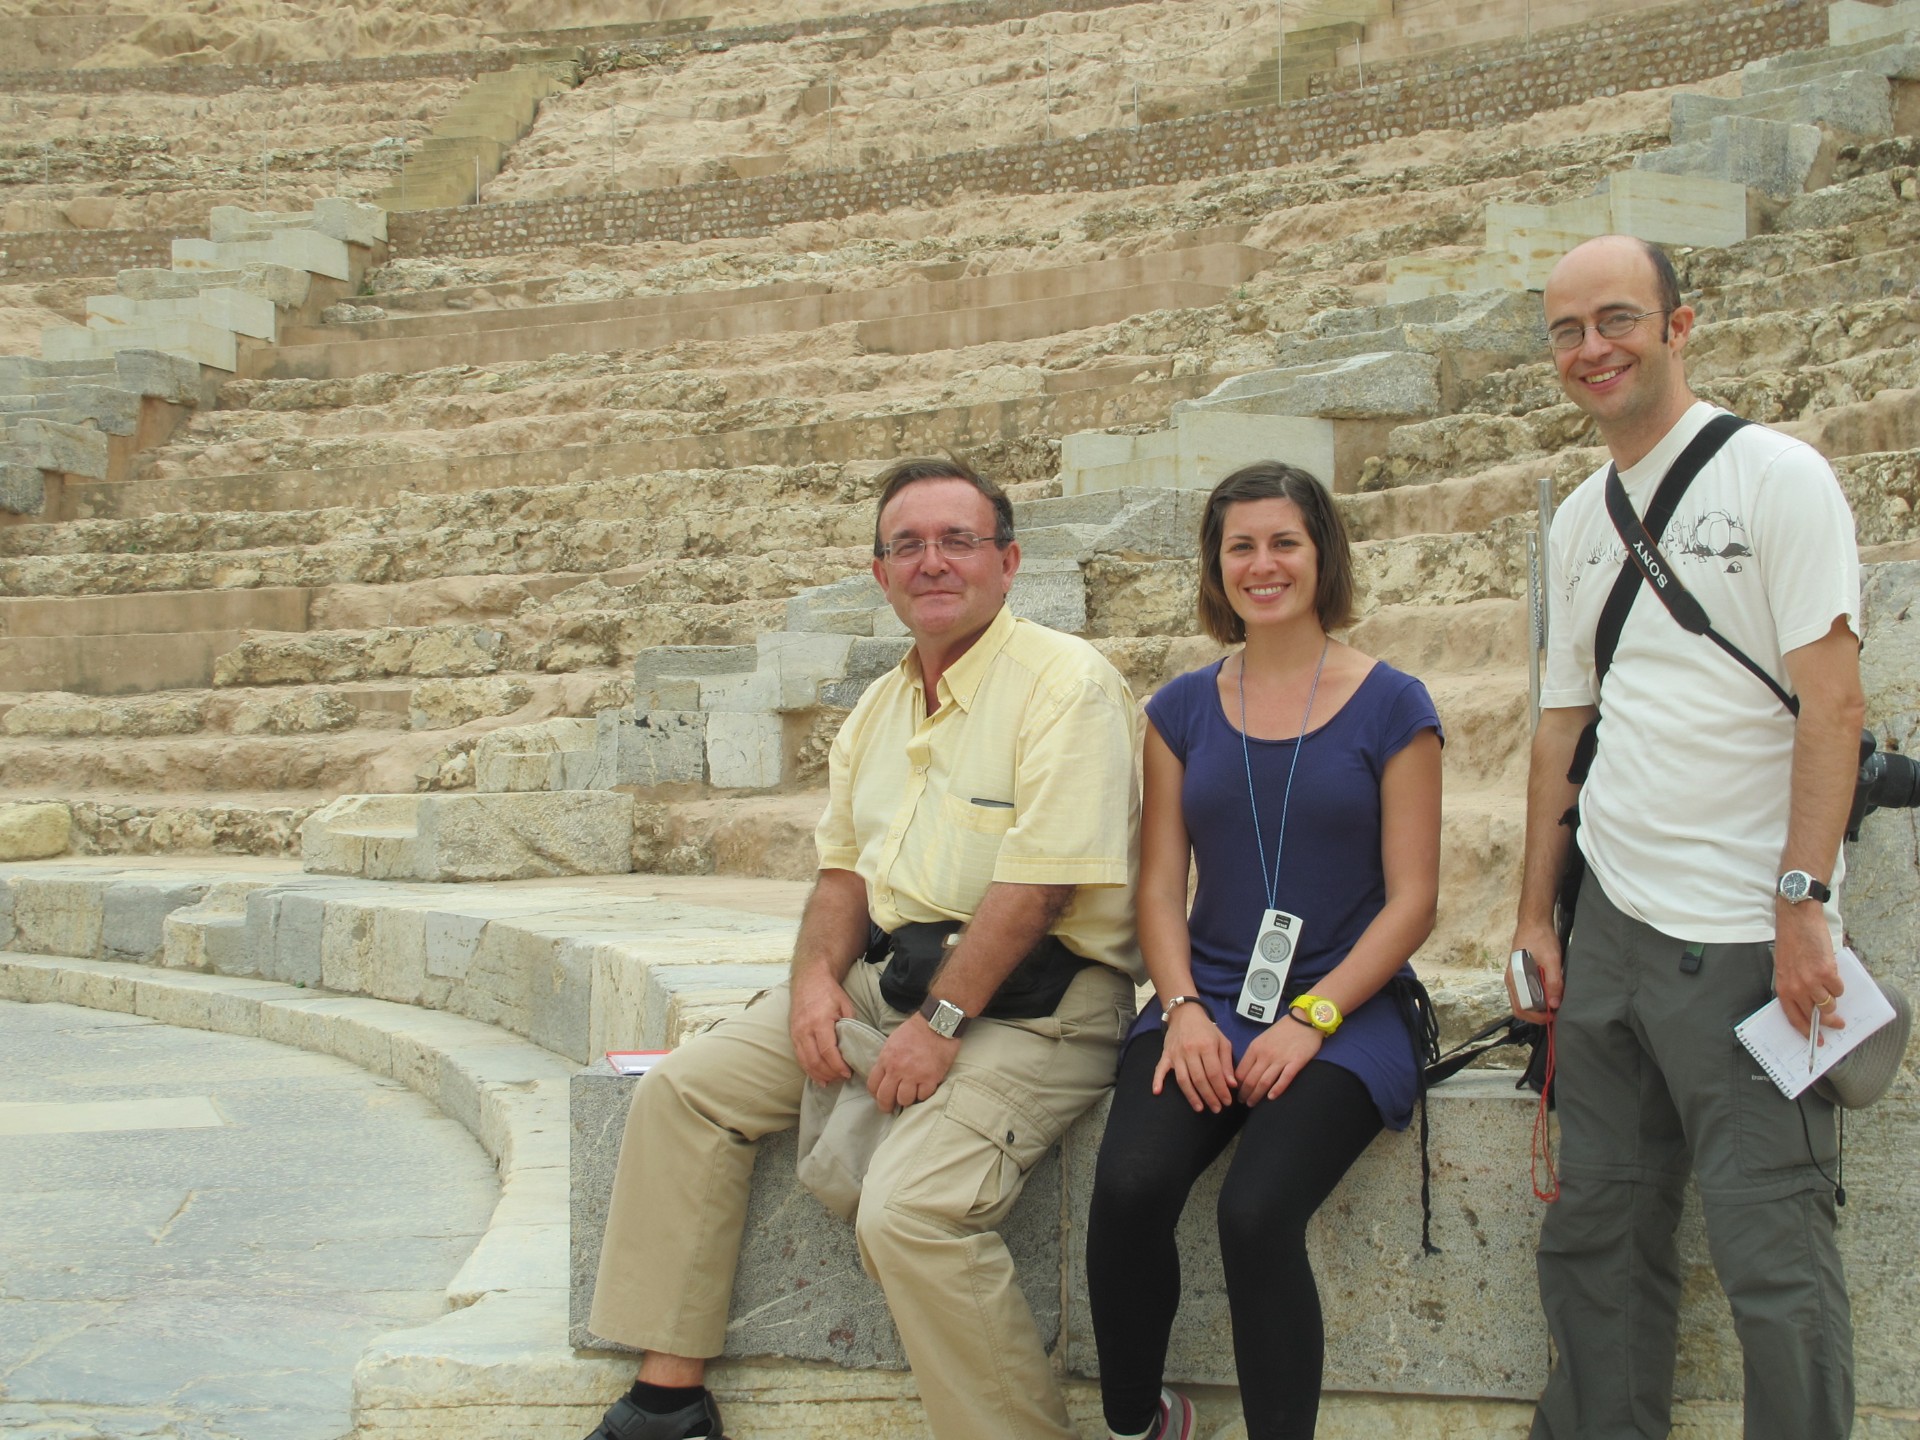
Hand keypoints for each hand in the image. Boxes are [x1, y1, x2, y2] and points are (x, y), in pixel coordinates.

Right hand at [789, 963, 855, 1084]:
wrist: (809, 980)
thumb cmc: (829, 992)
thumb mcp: (845, 1005)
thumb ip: (850, 1025)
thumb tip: (856, 1046)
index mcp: (820, 1021)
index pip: (827, 1050)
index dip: (837, 1066)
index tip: (847, 1073)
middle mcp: (805, 1030)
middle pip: (815, 1060)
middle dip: (829, 1073)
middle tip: (842, 1078)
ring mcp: (796, 1033)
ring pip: (805, 1062)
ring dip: (818, 1075)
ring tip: (831, 1081)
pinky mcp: (792, 1035)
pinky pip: (799, 1057)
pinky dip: (809, 1070)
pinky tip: (819, 1078)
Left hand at [867, 1016, 960, 1112]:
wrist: (937, 1023)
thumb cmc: (915, 1030)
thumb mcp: (892, 1042)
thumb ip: (887, 1060)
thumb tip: (885, 1076)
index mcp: (886, 1059)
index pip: (873, 1085)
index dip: (875, 1094)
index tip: (880, 1097)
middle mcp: (897, 1069)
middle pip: (885, 1097)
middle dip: (886, 1106)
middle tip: (891, 1108)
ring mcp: (914, 1075)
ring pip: (904, 1100)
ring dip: (907, 1100)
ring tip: (911, 1094)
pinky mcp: (931, 1078)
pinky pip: (923, 1096)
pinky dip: (923, 1095)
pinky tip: (924, 1088)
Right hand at [1153, 1003, 1236, 1111]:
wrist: (1185, 1013)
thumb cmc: (1207, 1029)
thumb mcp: (1222, 1042)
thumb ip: (1227, 1063)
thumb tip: (1231, 1084)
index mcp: (1206, 1046)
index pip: (1214, 1074)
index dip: (1221, 1090)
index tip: (1227, 1102)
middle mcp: (1190, 1050)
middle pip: (1200, 1079)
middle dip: (1209, 1097)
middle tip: (1217, 1109)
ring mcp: (1176, 1053)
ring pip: (1183, 1079)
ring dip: (1191, 1096)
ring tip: (1200, 1108)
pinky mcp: (1166, 1054)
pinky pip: (1160, 1069)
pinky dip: (1157, 1080)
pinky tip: (1157, 1092)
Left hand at [1236, 1013, 1321, 1103]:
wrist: (1304, 1019)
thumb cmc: (1282, 1030)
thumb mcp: (1262, 1039)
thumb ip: (1254, 1055)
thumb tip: (1243, 1073)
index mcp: (1255, 1048)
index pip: (1240, 1071)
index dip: (1236, 1085)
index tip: (1236, 1092)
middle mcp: (1265, 1054)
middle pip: (1250, 1079)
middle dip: (1245, 1093)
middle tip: (1243, 1102)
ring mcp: (1280, 1059)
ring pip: (1264, 1082)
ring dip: (1256, 1095)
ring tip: (1253, 1104)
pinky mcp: (1296, 1062)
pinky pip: (1284, 1079)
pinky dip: (1277, 1089)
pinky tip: (1271, 1098)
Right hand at [1508, 922, 1563, 1024]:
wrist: (1534, 923)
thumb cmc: (1540, 938)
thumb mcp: (1551, 960)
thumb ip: (1553, 982)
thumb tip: (1554, 1004)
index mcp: (1515, 979)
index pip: (1521, 1008)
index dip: (1537, 1017)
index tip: (1552, 1016)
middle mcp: (1512, 981)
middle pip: (1521, 1007)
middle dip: (1538, 1014)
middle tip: (1555, 1012)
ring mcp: (1516, 978)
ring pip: (1524, 1000)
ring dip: (1538, 1005)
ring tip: (1554, 1001)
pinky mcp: (1521, 974)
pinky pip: (1527, 992)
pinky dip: (1538, 997)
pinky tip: (1549, 991)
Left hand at [1774, 902, 1845, 1041]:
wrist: (1797, 919)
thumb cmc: (1791, 941)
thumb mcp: (1785, 968)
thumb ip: (1795, 986)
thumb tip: (1810, 1004)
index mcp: (1783, 988)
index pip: (1794, 1018)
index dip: (1806, 1032)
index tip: (1816, 1040)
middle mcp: (1796, 988)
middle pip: (1815, 1016)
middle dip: (1829, 1023)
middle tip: (1839, 1024)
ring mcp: (1811, 981)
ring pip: (1829, 1004)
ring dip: (1834, 1000)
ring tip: (1831, 988)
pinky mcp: (1827, 972)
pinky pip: (1839, 989)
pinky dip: (1839, 984)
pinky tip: (1833, 974)